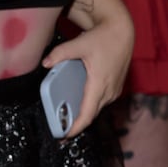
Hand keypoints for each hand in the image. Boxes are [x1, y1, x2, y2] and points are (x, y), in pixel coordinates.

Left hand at [42, 10, 133, 138]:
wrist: (122, 31)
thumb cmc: (103, 37)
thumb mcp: (80, 43)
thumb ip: (60, 53)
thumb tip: (45, 63)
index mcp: (100, 83)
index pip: (87, 114)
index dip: (75, 128)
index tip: (63, 136)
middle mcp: (109, 90)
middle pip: (91, 114)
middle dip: (76, 123)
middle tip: (59, 126)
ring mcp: (115, 89)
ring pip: (98, 108)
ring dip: (84, 114)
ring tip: (67, 116)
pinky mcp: (117, 86)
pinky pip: (102, 102)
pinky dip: (91, 105)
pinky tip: (80, 102)